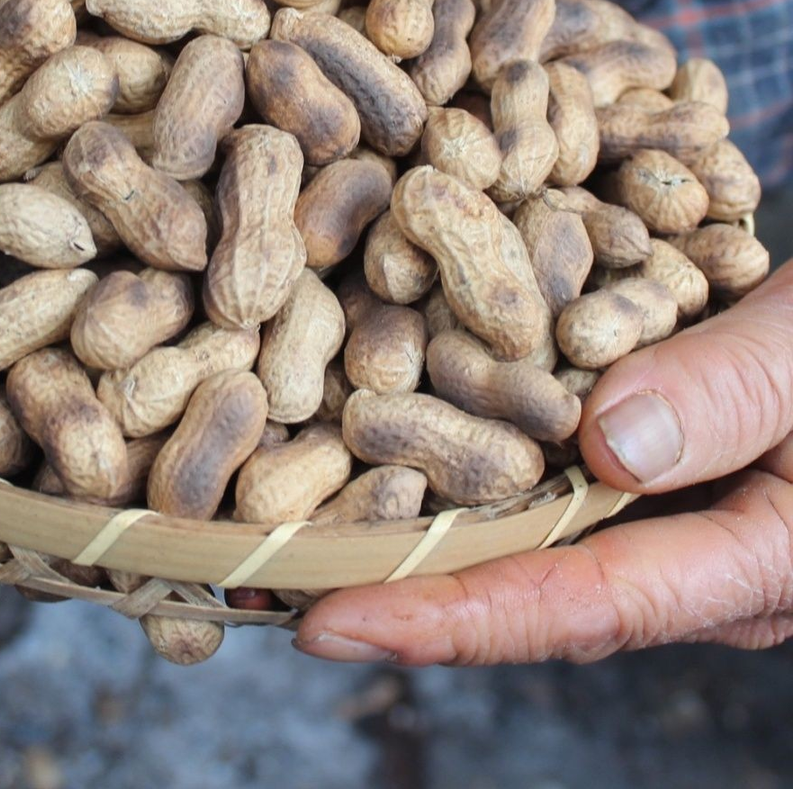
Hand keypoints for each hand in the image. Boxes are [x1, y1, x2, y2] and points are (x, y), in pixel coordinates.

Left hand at [294, 260, 792, 665]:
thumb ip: (740, 393)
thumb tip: (610, 449)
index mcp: (746, 558)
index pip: (578, 605)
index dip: (452, 619)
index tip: (326, 621)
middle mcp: (683, 547)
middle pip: (522, 583)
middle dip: (398, 590)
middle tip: (270, 582)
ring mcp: (660, 505)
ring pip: (520, 529)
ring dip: (412, 524)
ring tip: (298, 517)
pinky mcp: (637, 452)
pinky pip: (538, 467)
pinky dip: (459, 455)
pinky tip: (388, 431)